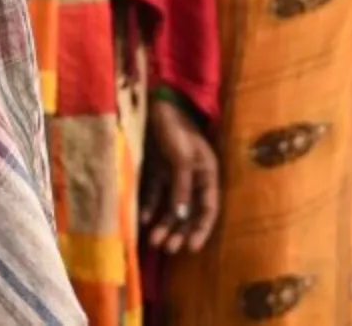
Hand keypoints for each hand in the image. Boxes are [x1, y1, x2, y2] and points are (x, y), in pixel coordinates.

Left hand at [140, 95, 220, 254]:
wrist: (156, 103)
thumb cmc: (175, 127)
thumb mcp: (182, 156)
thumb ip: (182, 186)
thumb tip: (182, 215)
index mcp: (207, 174)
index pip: (208, 208)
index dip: (201, 229)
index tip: (191, 248)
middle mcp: (193, 178)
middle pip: (188, 212)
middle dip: (179, 231)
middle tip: (167, 248)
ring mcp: (174, 174)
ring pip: (171, 206)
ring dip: (164, 224)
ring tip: (154, 241)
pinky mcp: (157, 169)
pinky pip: (155, 194)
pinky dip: (150, 207)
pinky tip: (144, 220)